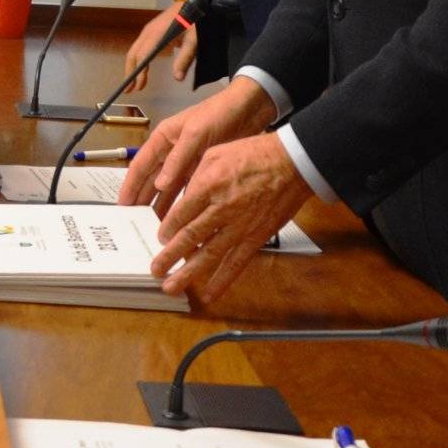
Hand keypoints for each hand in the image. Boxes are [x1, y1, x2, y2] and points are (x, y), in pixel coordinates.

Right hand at [117, 76, 272, 213]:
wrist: (250, 108)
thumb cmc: (220, 111)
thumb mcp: (195, 132)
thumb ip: (177, 158)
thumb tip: (160, 184)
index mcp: (164, 138)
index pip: (140, 165)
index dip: (130, 186)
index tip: (122, 204)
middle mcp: (172, 151)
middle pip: (151, 180)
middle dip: (142, 200)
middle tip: (135, 221)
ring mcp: (187, 161)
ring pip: (169, 187)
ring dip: (161, 204)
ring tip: (154, 224)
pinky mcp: (203, 168)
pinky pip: (188, 189)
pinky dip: (182, 203)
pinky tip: (180, 217)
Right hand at [120, 2, 198, 92]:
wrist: (191, 2)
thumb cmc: (194, 21)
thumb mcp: (194, 40)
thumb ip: (185, 59)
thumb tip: (177, 78)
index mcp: (158, 34)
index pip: (143, 56)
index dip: (139, 72)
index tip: (138, 86)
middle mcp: (148, 32)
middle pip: (133, 54)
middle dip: (130, 73)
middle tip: (129, 90)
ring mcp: (148, 30)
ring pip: (134, 51)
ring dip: (132, 67)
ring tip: (132, 84)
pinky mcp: (150, 31)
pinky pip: (139, 47)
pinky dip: (136, 60)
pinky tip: (140, 69)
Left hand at [150, 132, 310, 303]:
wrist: (292, 163)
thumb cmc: (254, 154)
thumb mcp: (215, 154)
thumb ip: (194, 177)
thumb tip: (180, 199)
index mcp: (208, 185)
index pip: (180, 215)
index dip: (166, 230)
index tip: (159, 239)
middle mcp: (222, 209)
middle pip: (189, 237)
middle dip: (169, 257)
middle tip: (155, 269)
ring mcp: (240, 226)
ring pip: (209, 255)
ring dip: (188, 273)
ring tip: (171, 287)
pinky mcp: (256, 237)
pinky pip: (237, 263)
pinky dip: (222, 280)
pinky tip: (209, 293)